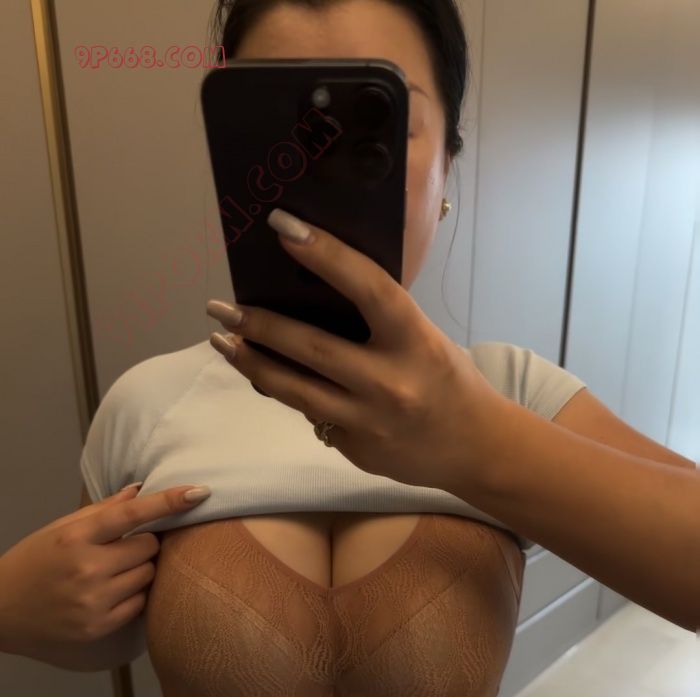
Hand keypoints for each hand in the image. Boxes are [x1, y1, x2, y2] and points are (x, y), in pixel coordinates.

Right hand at [0, 484, 208, 659]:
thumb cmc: (33, 563)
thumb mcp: (60, 528)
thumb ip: (103, 510)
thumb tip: (141, 489)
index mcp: (75, 536)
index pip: (132, 514)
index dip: (168, 502)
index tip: (199, 492)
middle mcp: (86, 568)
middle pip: (149, 547)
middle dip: (143, 544)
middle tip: (122, 549)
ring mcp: (93, 600)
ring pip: (148, 575)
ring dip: (140, 570)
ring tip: (112, 572)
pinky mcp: (99, 627)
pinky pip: (141, 603)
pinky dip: (134, 596)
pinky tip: (111, 594)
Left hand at [206, 209, 506, 493]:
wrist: (476, 449)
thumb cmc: (449, 381)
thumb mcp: (424, 340)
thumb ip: (378, 324)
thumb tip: (312, 298)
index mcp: (417, 342)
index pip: (369, 289)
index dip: (326, 255)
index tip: (282, 227)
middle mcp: (391, 383)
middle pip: (310, 349)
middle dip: (258, 325)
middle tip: (221, 308)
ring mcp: (369, 422)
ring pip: (294, 390)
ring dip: (251, 363)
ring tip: (223, 342)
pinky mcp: (355, 450)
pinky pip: (312, 415)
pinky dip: (291, 393)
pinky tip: (272, 378)